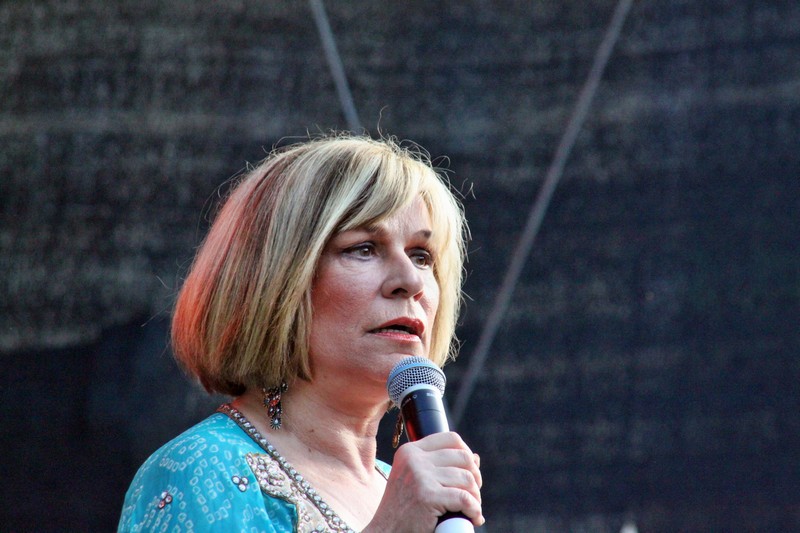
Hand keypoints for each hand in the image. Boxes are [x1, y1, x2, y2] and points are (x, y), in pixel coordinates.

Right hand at [364, 432, 483, 532]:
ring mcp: (420, 476)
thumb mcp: (416, 481)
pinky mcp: (428, 496)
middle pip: (463, 457)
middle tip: (472, 495)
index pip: (450, 439)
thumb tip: (475, 457)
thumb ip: (441, 467)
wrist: (386, 532)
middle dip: (475, 477)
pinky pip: (464, 498)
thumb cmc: (403, 510)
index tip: (469, 472)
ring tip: (470, 510)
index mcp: (410, 451)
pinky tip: (473, 518)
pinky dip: (474, 510)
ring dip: (475, 497)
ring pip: (467, 478)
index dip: (467, 453)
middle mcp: (414, 459)